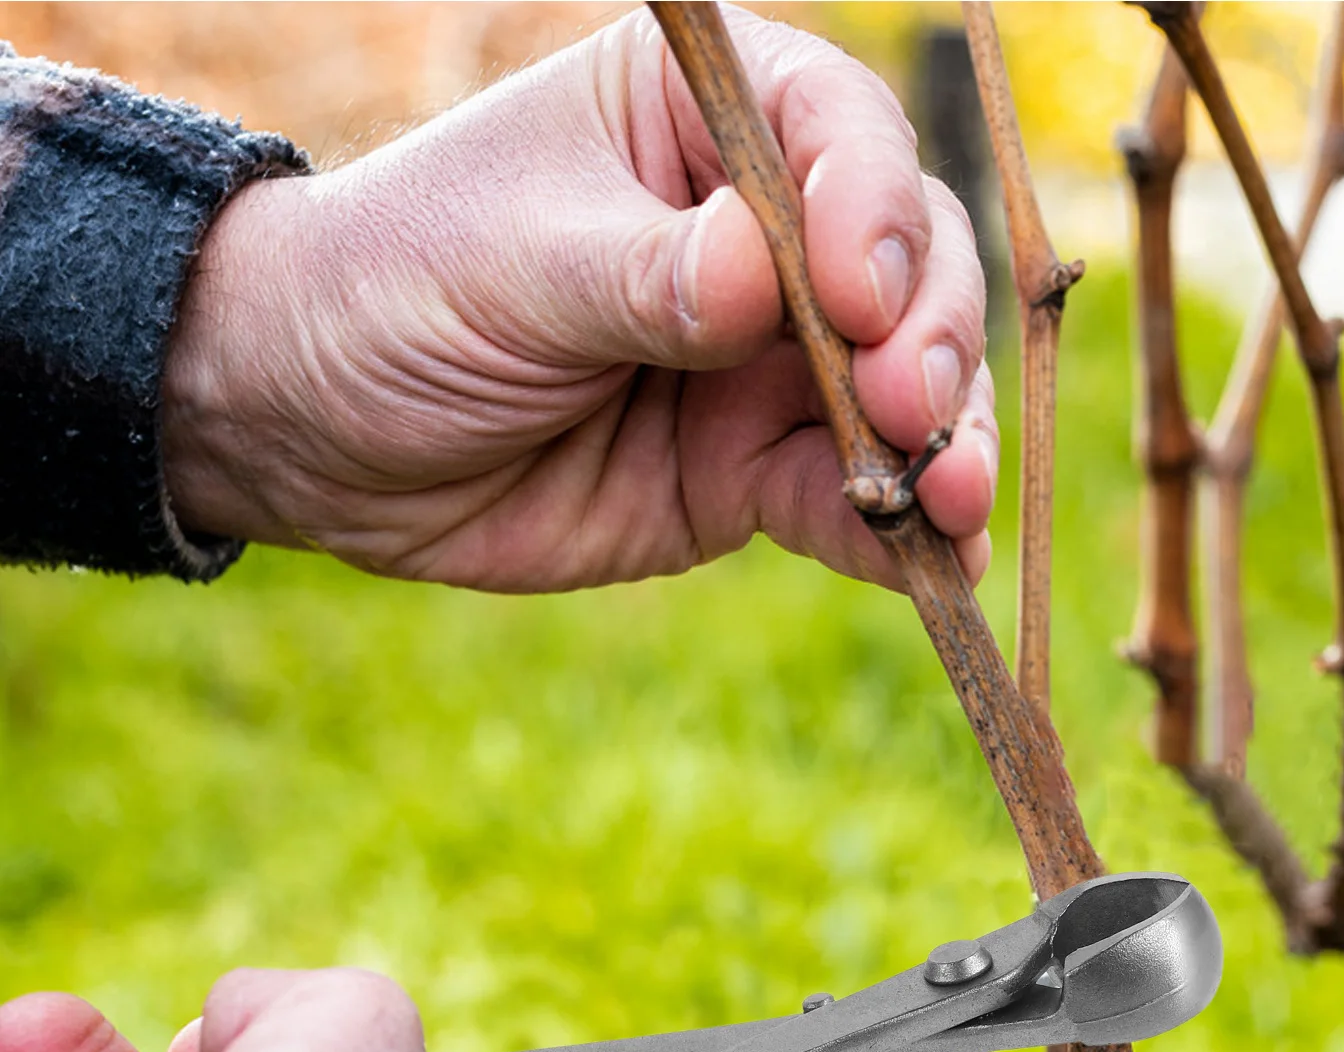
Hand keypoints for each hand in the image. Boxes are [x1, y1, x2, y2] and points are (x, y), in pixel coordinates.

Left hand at [162, 4, 995, 594]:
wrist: (323, 439)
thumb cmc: (398, 294)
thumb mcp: (514, 266)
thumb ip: (649, 275)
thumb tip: (774, 278)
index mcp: (701, 121)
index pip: (835, 132)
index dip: (873, 208)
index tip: (855, 294)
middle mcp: (760, 238)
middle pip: (907, 266)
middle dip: (927, 339)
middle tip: (906, 408)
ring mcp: (764, 364)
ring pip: (899, 395)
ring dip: (944, 448)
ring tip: (954, 507)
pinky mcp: (750, 472)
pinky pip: (845, 501)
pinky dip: (897, 538)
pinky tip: (941, 571)